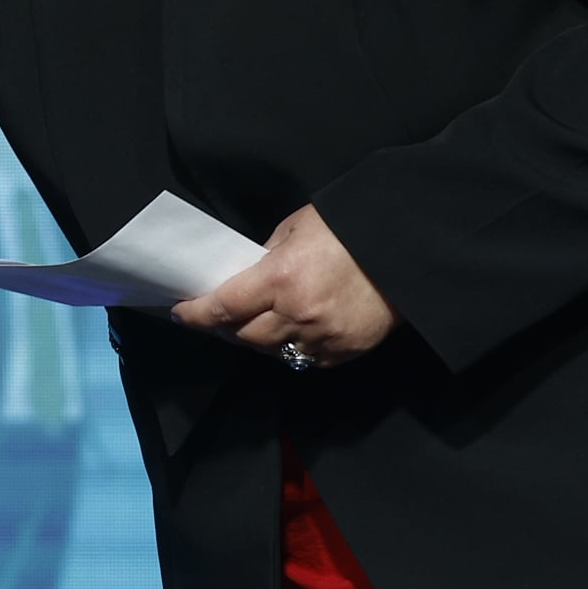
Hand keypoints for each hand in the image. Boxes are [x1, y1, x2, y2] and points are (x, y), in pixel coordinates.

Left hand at [169, 204, 392, 369]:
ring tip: (253, 324)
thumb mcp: (296, 228)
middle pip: (243, 335)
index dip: (196, 313)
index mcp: (280, 278)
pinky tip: (290, 333)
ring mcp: (322, 338)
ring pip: (272, 352)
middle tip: (218, 316)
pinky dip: (291, 349)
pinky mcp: (344, 352)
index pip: (223, 306)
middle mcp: (297, 314)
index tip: (180, 312)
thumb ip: (265, 257)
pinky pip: (304, 360)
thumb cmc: (349, 228)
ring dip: (257, 340)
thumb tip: (243, 277)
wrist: (407, 249)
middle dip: (225, 327)